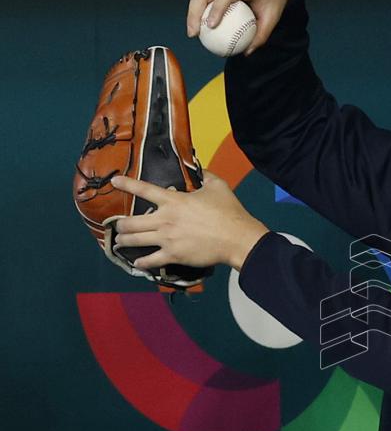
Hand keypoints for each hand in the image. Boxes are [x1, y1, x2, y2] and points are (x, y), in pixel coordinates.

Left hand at [111, 171, 268, 270]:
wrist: (236, 238)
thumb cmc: (229, 211)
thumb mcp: (218, 186)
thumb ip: (205, 175)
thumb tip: (199, 167)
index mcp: (173, 200)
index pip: (143, 189)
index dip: (126, 184)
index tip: (114, 182)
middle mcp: (164, 219)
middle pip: (131, 222)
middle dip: (120, 225)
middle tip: (117, 226)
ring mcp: (167, 239)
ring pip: (135, 241)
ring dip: (124, 241)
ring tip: (119, 242)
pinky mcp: (173, 255)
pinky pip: (151, 260)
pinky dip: (142, 262)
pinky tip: (137, 263)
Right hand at [186, 0, 298, 52]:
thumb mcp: (274, 14)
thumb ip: (262, 34)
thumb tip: (247, 53)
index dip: (216, 9)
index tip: (211, 26)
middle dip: (194, 13)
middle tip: (194, 34)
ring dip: (193, 11)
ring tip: (194, 32)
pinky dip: (201, 6)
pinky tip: (201, 22)